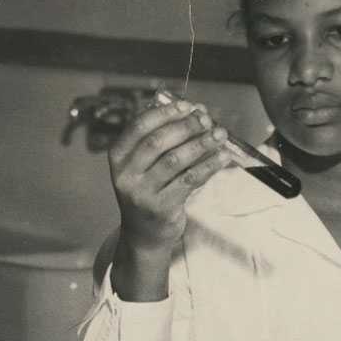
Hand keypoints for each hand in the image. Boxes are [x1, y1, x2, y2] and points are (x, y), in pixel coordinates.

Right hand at [108, 99, 227, 293]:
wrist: (144, 235)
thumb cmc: (150, 191)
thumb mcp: (145, 164)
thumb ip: (164, 138)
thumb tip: (195, 110)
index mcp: (118, 156)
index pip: (140, 126)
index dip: (166, 112)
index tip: (188, 105)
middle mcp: (125, 174)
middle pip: (158, 142)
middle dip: (186, 126)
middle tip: (207, 119)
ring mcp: (142, 193)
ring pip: (175, 160)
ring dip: (201, 144)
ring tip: (220, 134)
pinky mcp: (162, 207)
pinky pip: (189, 180)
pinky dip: (208, 165)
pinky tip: (222, 157)